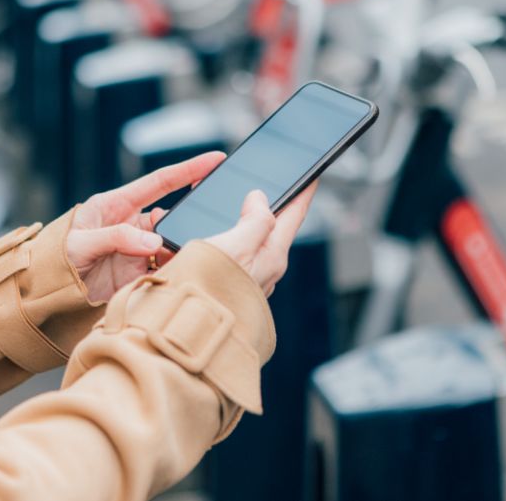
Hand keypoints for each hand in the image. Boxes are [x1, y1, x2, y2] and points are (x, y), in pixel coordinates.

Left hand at [65, 151, 225, 302]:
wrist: (42, 294)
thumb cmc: (53, 259)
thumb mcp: (80, 243)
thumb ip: (116, 238)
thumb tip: (154, 242)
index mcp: (116, 204)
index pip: (160, 182)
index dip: (188, 169)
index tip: (215, 160)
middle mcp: (131, 224)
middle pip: (171, 216)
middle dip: (188, 219)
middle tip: (203, 225)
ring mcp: (136, 249)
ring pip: (171, 244)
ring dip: (179, 250)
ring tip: (181, 258)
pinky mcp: (138, 272)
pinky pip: (164, 268)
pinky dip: (172, 271)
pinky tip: (174, 275)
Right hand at [205, 182, 317, 296]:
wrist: (190, 331)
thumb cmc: (212, 291)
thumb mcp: (235, 246)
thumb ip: (253, 220)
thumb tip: (260, 199)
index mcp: (272, 255)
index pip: (294, 216)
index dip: (303, 192)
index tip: (314, 175)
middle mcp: (265, 269)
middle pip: (276, 229)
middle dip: (276, 207)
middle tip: (279, 187)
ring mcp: (249, 280)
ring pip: (255, 243)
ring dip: (249, 224)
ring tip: (243, 208)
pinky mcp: (230, 287)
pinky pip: (236, 256)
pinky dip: (230, 240)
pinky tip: (218, 238)